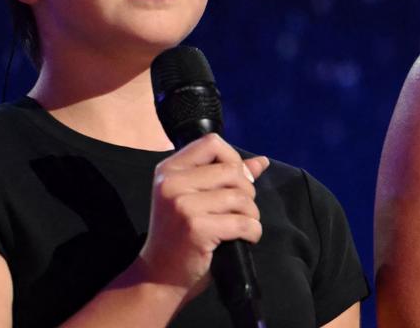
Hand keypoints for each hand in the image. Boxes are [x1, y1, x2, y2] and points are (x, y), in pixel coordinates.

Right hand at [135, 133, 269, 296]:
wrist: (158, 278)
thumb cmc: (179, 237)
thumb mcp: (195, 200)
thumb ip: (226, 177)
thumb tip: (261, 161)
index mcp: (169, 169)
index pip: (212, 143)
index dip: (233, 159)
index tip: (235, 182)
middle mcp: (171, 182)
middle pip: (231, 170)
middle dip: (246, 191)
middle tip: (240, 211)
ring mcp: (182, 205)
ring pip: (240, 197)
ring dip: (251, 214)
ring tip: (241, 226)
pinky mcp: (196, 228)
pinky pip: (242, 222)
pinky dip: (252, 232)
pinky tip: (244, 239)